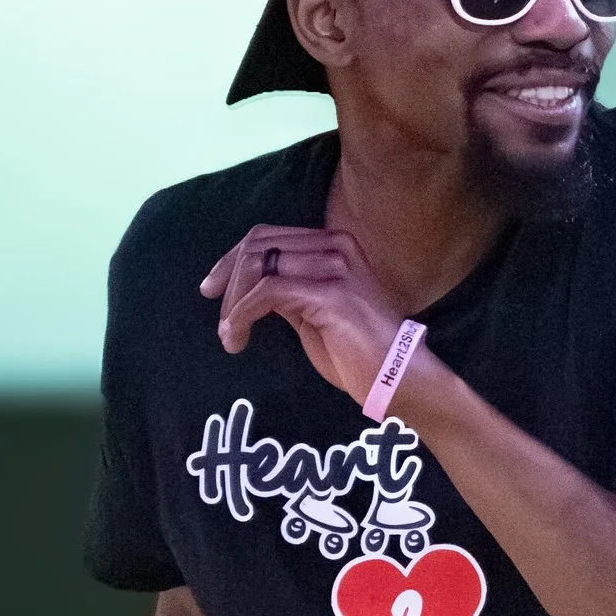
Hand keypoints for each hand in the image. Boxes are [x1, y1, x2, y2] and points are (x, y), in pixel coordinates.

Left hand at [200, 227, 405, 408]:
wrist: (401, 379)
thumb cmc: (362, 356)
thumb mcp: (316, 315)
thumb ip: (289, 294)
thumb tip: (253, 290)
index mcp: (334, 245)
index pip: (269, 236)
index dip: (233, 259)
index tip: (213, 289)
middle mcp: (335, 246)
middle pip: (259, 244)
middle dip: (227, 277)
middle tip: (217, 314)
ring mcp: (334, 267)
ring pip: (259, 265)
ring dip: (234, 302)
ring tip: (229, 335)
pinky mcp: (329, 294)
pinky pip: (268, 293)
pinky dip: (243, 314)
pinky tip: (237, 337)